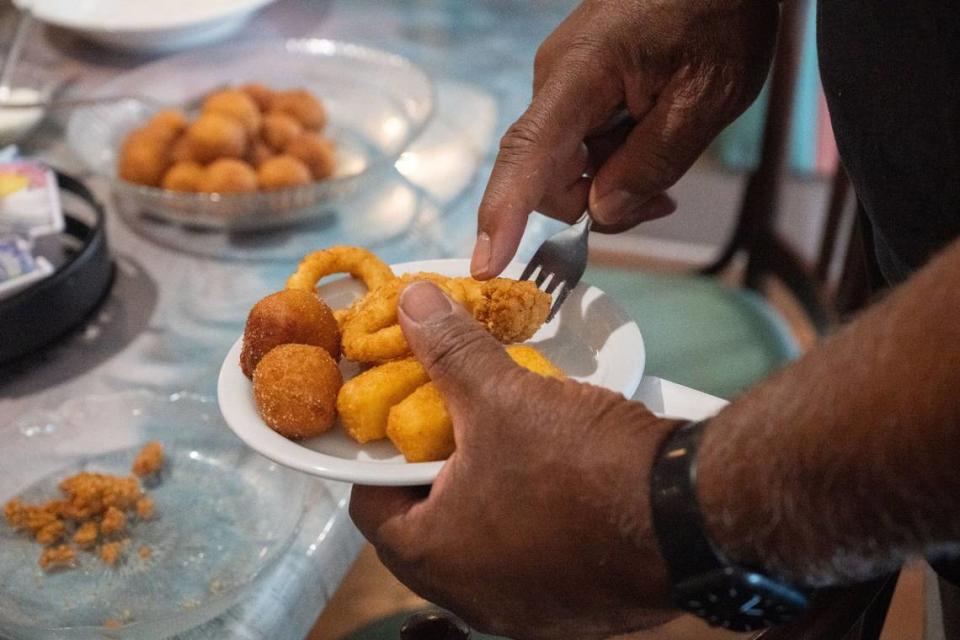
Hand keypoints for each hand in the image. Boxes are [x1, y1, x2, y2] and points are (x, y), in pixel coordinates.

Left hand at [350, 281, 683, 639]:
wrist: (691, 517)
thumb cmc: (581, 465)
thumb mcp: (504, 397)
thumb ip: (449, 350)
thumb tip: (413, 303)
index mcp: (434, 558)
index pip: (370, 507)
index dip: (379, 457)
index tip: (401, 423)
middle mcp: (471, 600)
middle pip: (426, 528)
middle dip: (435, 475)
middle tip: (452, 429)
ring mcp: (524, 613)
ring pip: (480, 548)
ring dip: (484, 500)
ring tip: (504, 448)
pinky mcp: (573, 613)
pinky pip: (528, 564)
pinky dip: (527, 525)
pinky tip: (551, 485)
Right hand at [471, 0, 778, 277]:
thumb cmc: (720, 13)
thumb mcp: (707, 98)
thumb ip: (652, 163)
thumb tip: (601, 212)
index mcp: (582, 74)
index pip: (528, 153)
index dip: (505, 214)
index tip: (487, 265)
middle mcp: (555, 79)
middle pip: (549, 174)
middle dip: (597, 201)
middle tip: (662, 200)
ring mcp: (564, 80)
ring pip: (568, 163)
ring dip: (612, 178)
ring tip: (669, 152)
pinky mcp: (577, 82)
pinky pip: (581, 141)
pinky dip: (614, 158)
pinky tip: (653, 139)